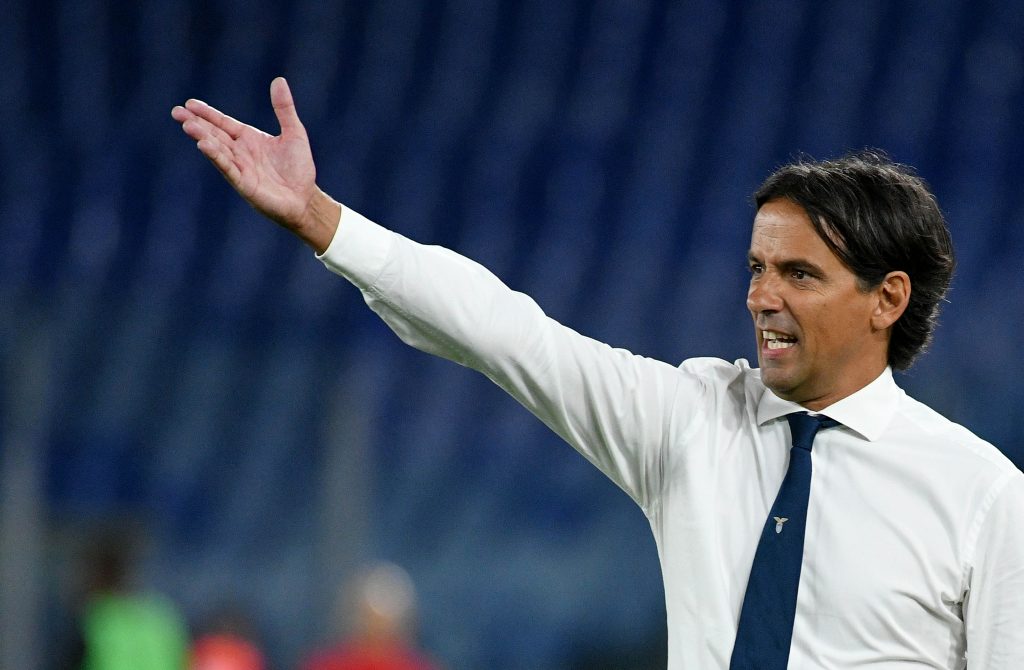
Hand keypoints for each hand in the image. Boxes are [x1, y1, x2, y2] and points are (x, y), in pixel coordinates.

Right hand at [172, 77, 338, 251]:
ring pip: (217, 150)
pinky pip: (228, 168)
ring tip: (188, 125)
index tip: (189, 103)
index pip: (223, 123)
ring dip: (203, 138)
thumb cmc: (298, 168)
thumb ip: (284, 108)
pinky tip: (204, 145)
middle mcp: (240, 152)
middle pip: (214, 134)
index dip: (207, 114)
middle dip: (196, 124)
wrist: (305, 198)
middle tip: (177, 112)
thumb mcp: (294, 132)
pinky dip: (217, 157)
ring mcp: (240, 168)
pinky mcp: (244, 184)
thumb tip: (279, 80)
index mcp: (248, 138)